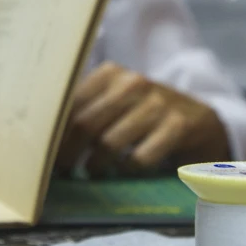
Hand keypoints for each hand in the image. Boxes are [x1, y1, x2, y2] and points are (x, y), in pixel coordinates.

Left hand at [57, 62, 228, 177]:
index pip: (71, 103)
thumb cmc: (146, 115)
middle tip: (62, 171)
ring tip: (91, 172)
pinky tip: (124, 170)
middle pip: (86, 124)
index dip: (53, 132)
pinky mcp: (178, 126)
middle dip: (68, 154)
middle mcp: (134, 83)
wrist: (202, 121)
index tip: (42, 152)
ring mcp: (158, 103)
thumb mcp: (117, 102)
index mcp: (112, 73)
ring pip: (109, 143)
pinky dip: (127, 170)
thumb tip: (42, 137)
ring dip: (95, 165)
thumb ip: (85, 111)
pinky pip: (139, 158)